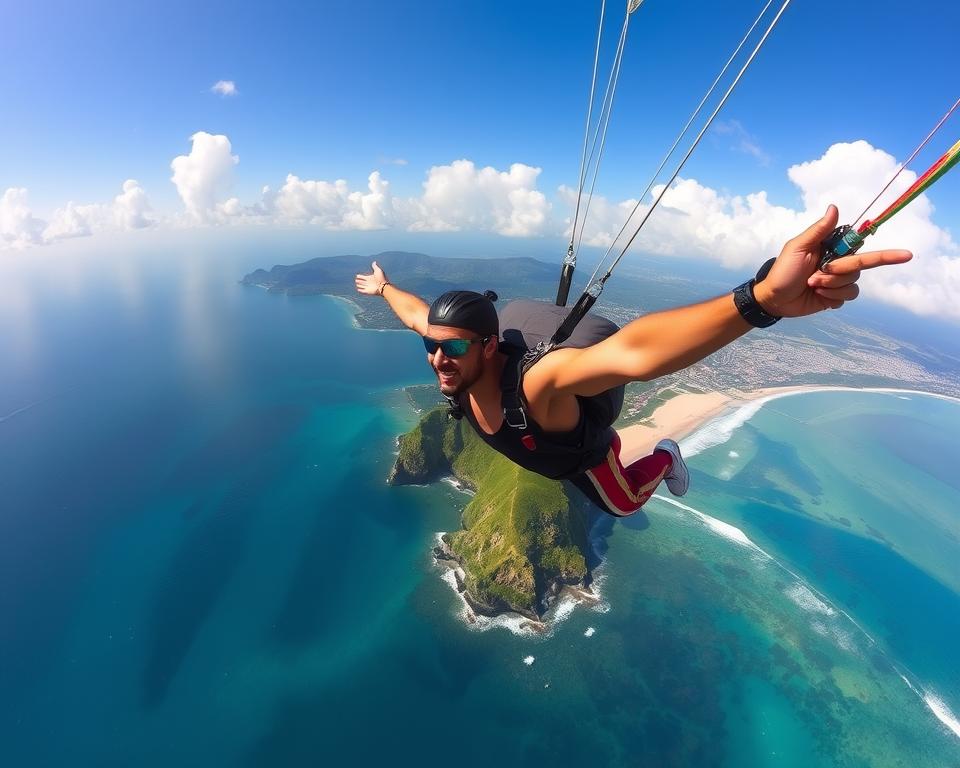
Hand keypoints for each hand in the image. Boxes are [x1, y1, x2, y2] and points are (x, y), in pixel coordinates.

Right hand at [354, 260, 387, 295]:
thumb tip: (374, 262)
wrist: (383, 286)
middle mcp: (368, 283)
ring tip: (357, 284)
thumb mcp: (378, 270)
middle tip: (356, 280)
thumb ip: (375, 266)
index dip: (359, 276)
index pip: (363, 277)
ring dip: (359, 285)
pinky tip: (358, 289)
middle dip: (358, 281)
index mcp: (370, 278)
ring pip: (361, 286)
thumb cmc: (381, 278)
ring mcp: (368, 287)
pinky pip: (362, 291)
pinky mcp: (367, 292)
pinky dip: (360, 290)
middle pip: (361, 281)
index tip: (357, 275)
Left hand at [753, 205, 912, 317]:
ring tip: (812, 285)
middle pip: (859, 266)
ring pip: (853, 284)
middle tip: (816, 274)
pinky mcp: (835, 297)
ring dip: (831, 286)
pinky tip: (817, 295)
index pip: (860, 246)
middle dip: (838, 272)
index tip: (905, 256)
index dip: (883, 253)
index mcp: (832, 248)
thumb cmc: (782, 270)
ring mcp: (838, 281)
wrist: (774, 299)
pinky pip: (846, 297)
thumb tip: (834, 207)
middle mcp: (839, 263)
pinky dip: (831, 297)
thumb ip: (819, 230)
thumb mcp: (798, 247)